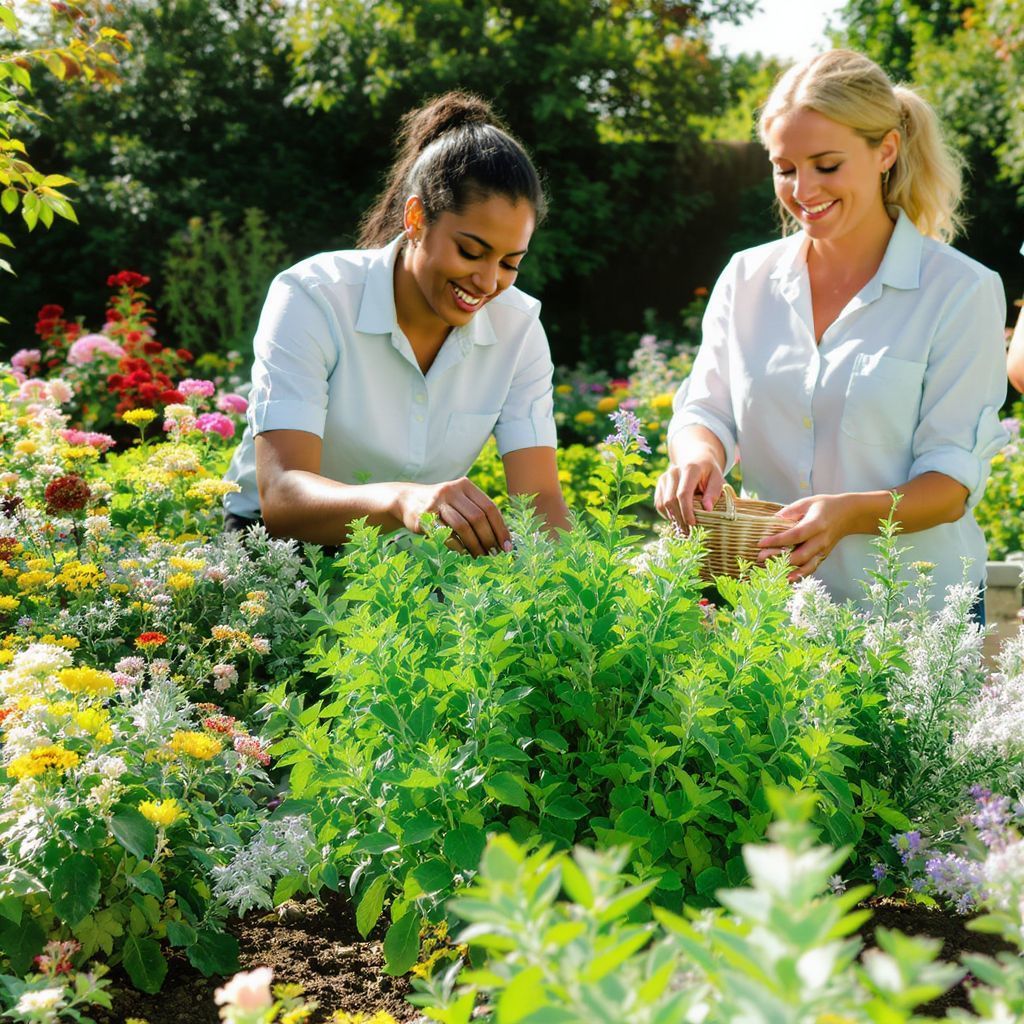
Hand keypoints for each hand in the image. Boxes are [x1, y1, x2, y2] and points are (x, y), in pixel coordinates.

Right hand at [396, 478, 511, 556]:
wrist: (406, 499)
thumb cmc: (441, 505)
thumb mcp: (459, 500)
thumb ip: (478, 512)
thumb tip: (502, 538)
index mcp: (465, 485)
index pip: (490, 507)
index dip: (501, 528)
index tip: (507, 546)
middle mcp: (452, 490)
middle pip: (478, 517)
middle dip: (489, 539)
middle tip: (494, 554)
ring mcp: (437, 502)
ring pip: (463, 526)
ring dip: (475, 545)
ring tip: (481, 556)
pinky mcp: (424, 517)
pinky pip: (446, 534)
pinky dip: (458, 546)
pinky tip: (464, 553)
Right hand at [654, 448, 725, 530]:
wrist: (697, 460)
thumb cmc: (709, 473)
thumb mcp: (718, 480)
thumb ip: (714, 493)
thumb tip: (707, 509)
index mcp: (690, 469)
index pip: (683, 493)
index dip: (686, 511)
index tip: (692, 524)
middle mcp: (673, 471)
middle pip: (671, 500)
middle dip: (679, 518)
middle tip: (688, 533)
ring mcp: (664, 477)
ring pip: (663, 504)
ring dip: (673, 518)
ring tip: (683, 528)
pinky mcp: (659, 484)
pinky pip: (659, 504)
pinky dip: (667, 514)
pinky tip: (677, 519)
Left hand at [757, 493, 853, 581]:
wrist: (848, 514)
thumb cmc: (825, 506)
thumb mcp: (806, 502)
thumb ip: (789, 511)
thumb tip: (772, 520)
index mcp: (816, 524)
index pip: (795, 535)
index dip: (777, 541)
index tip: (761, 543)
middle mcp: (821, 540)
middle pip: (799, 555)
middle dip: (778, 558)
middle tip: (760, 557)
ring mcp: (823, 550)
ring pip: (805, 566)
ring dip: (787, 570)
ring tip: (770, 570)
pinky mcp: (823, 556)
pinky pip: (811, 569)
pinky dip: (799, 575)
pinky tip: (786, 579)